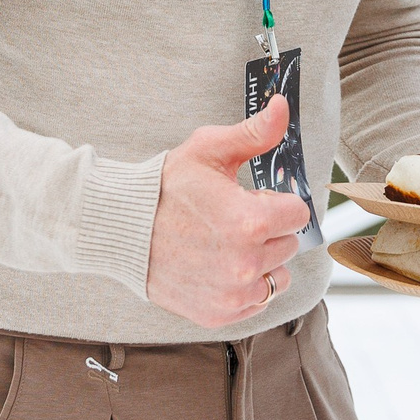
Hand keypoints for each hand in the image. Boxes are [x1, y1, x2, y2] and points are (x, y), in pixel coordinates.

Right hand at [145, 96, 317, 329]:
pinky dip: (245, 287)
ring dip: (262, 262)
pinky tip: (219, 267)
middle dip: (268, 230)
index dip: (277, 202)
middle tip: (232, 220)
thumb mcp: (208, 150)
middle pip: (288, 244)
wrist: (121, 229)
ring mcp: (232, 293)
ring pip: (277, 276)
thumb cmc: (164, 188)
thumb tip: (282, 106)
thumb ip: (254, 133)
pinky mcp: (218, 313)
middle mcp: (245, 264)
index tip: (253, 200)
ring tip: (227, 245)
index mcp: (250, 222)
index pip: (298, 213)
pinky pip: (256, 301)